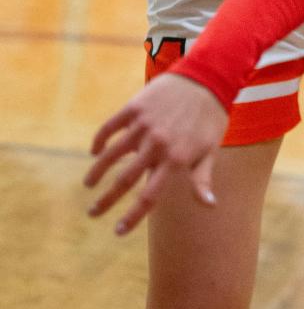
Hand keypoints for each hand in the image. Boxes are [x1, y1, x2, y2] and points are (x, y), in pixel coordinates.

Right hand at [84, 74, 227, 234]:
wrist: (206, 77)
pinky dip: (100, 140)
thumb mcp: (210, 150)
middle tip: (93, 213)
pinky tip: (95, 151)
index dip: (132, 216)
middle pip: (125, 180)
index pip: (149, 197)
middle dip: (106, 200)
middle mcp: (157, 145)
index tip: (118, 231)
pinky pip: (111, 127)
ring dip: (97, 171)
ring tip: (89, 184)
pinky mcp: (135, 107)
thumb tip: (209, 206)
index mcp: (176, 159)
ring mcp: (143, 125)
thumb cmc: (211, 117)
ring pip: (112, 154)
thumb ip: (202, 179)